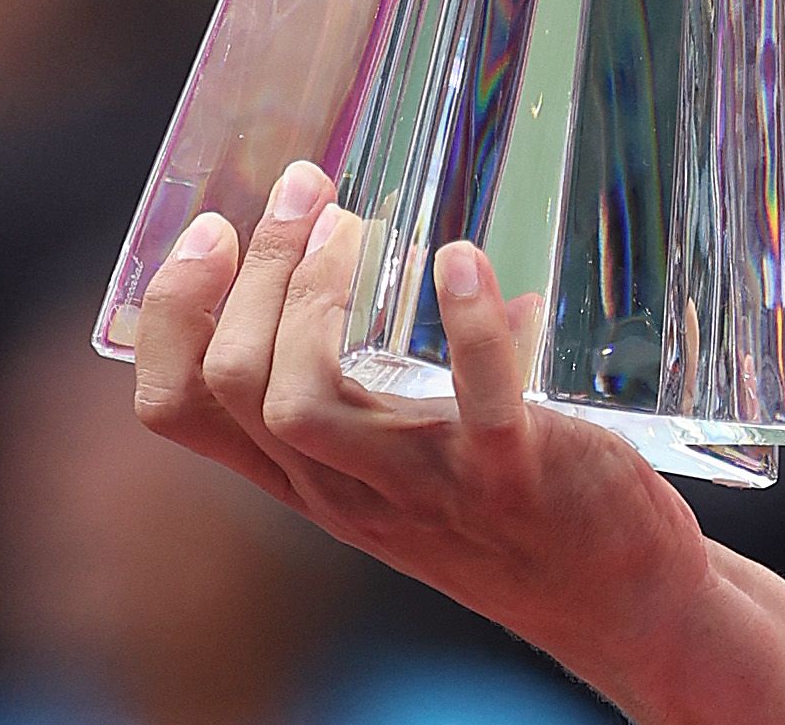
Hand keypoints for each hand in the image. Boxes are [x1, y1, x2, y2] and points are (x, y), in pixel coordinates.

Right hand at [130, 160, 713, 685]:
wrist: (610, 594)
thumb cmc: (513, 510)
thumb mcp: (419, 459)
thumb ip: (415, 379)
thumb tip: (459, 264)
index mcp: (309, 474)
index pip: (180, 412)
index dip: (173, 317)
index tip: (208, 232)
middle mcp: (344, 486)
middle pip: (236, 386)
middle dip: (249, 277)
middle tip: (302, 192)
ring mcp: (421, 484)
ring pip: (304, 403)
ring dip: (315, 298)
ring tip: (353, 222)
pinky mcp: (510, 473)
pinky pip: (478, 403)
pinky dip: (469, 328)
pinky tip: (463, 262)